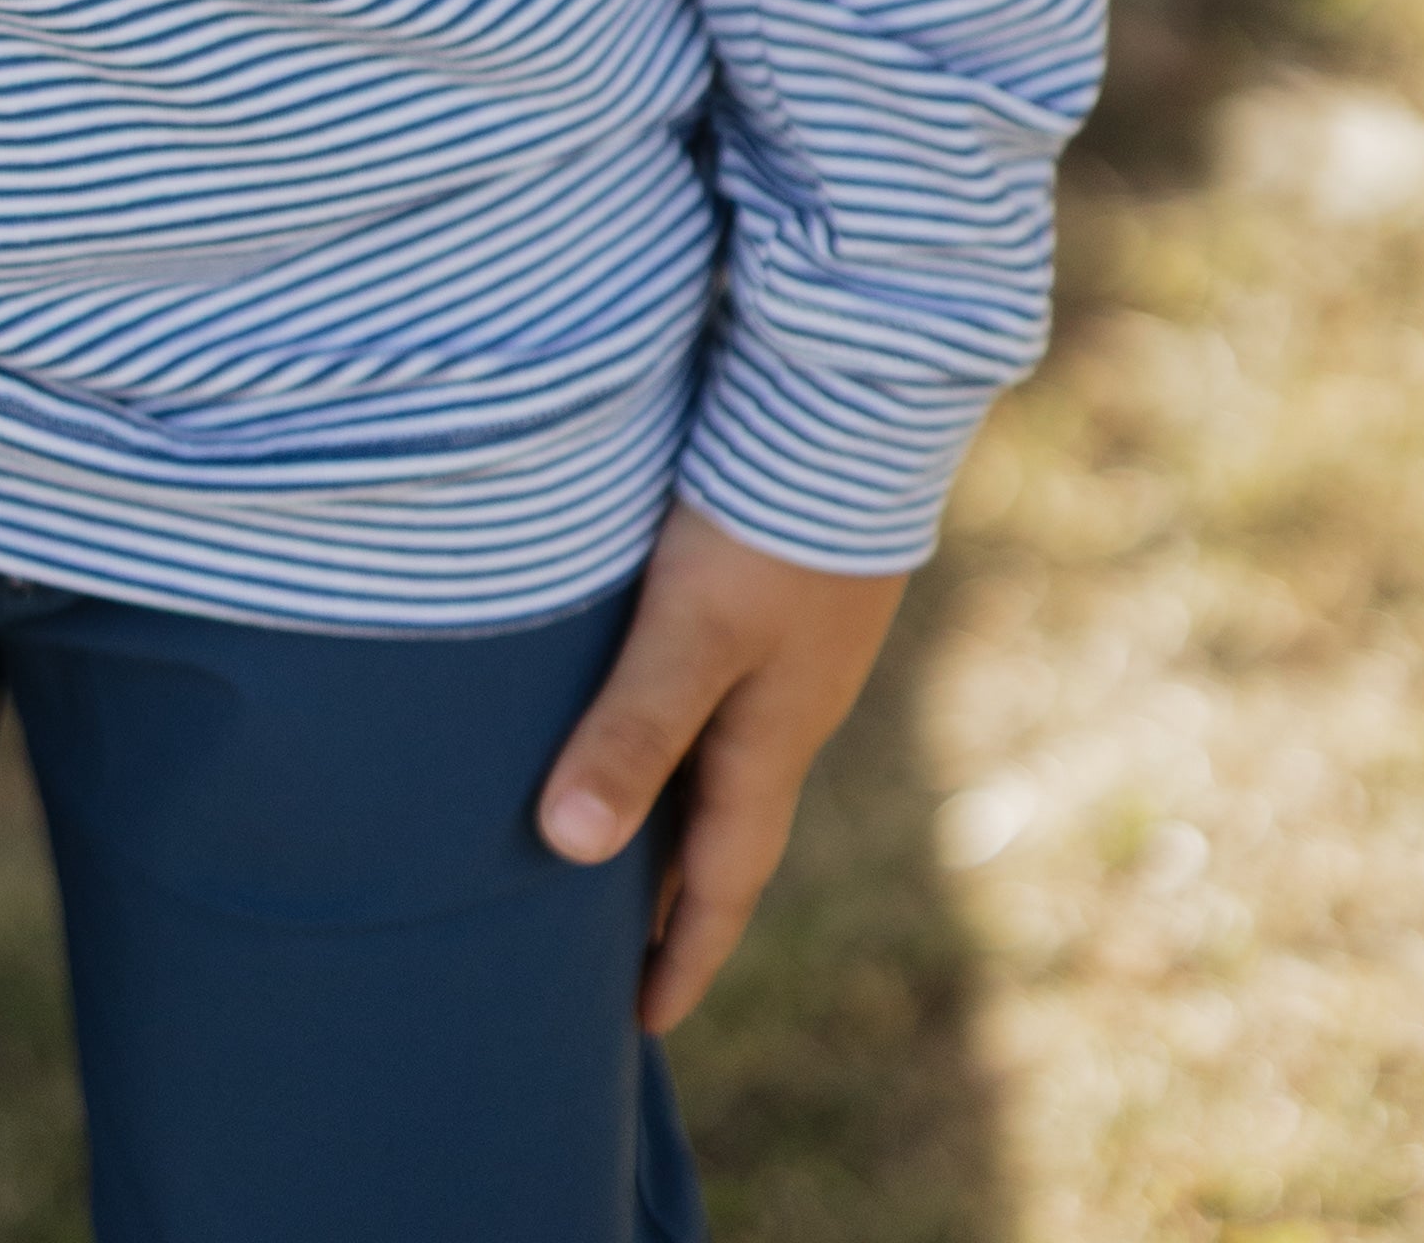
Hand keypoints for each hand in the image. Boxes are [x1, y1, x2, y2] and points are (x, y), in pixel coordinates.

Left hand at [534, 498, 905, 1029]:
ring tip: (611, 831)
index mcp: (773, 739)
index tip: (641, 1024)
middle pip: (721, 822)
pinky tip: (642, 692)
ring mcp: (790, 642)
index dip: (680, 952)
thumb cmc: (768, 519)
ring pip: (720, 751)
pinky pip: (721, 685)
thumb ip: (634, 730)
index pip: (722, 878)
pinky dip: (677, 723)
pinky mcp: (778, 580)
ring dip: (671, 801)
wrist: (855, 398)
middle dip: (670, 891)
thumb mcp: (692, 630)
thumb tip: (568, 850)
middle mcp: (786, 703)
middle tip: (611, 951)